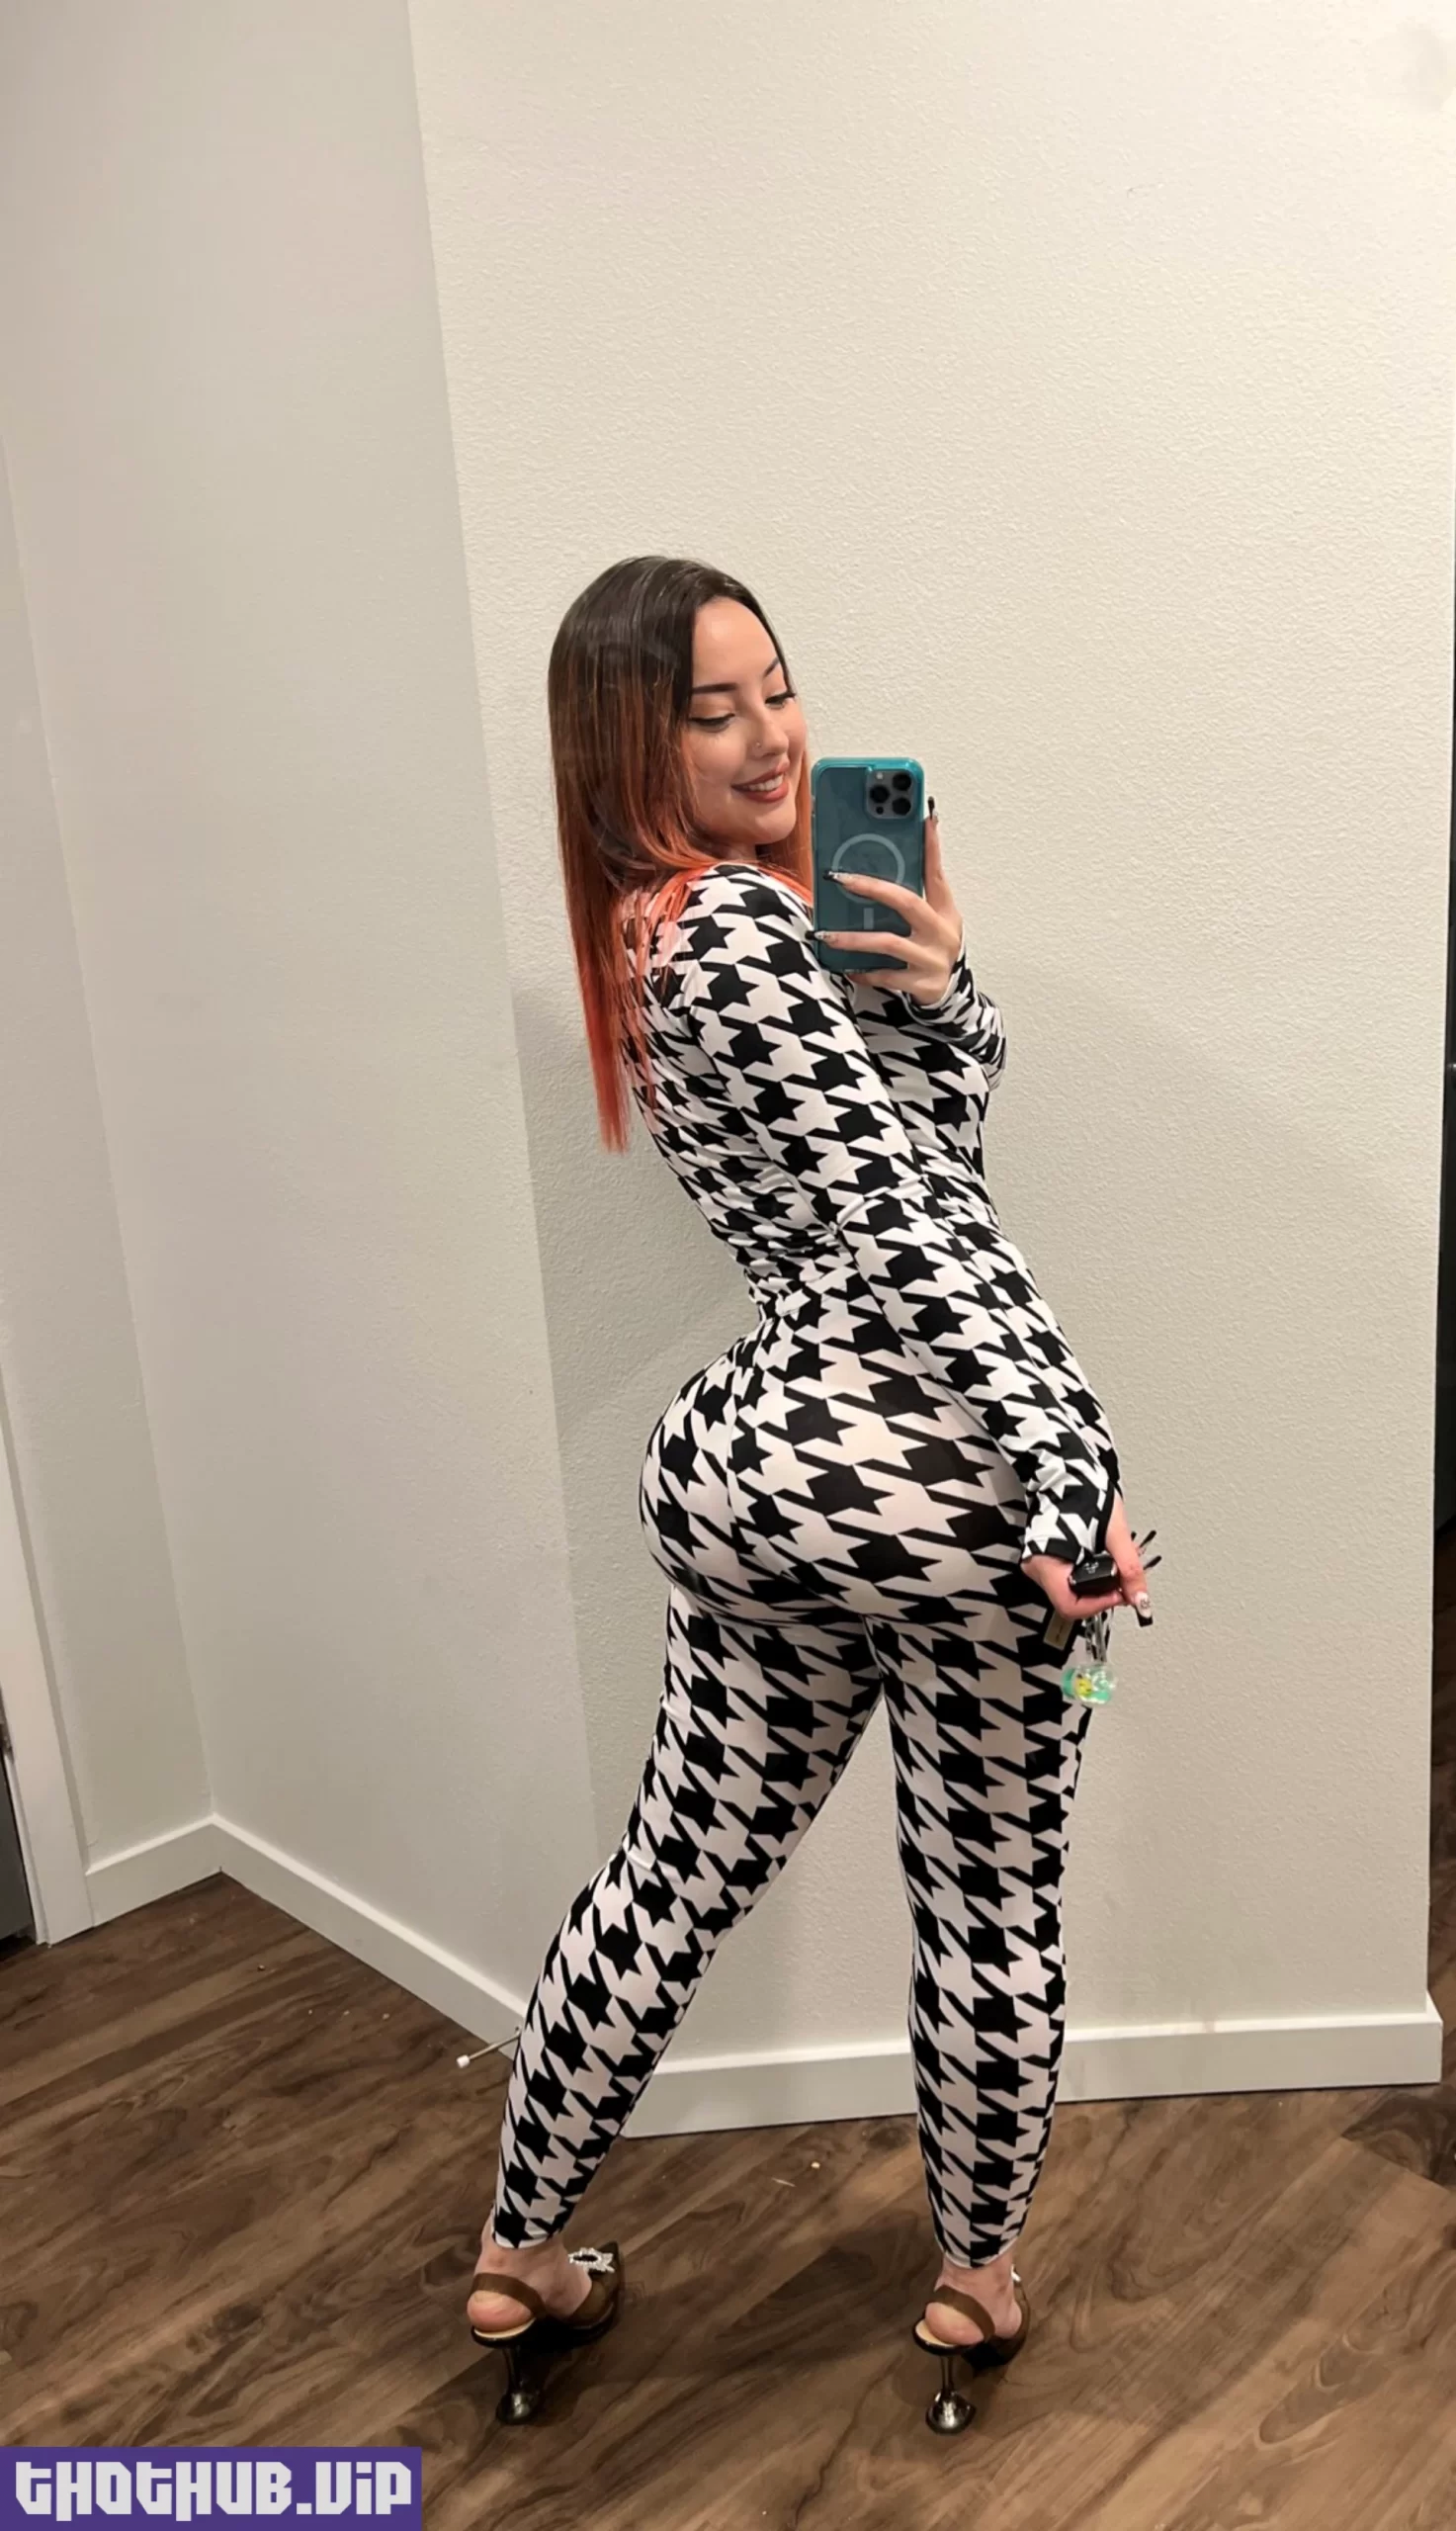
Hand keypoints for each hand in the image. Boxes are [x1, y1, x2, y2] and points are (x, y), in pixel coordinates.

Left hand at [816, 805, 963, 1005]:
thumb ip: (911, 900)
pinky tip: (846, 967)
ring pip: (888, 942)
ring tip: (826, 934)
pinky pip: (886, 975)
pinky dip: (864, 971)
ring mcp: (932, 959)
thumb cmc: (931, 951)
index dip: (931, 847)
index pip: (937, 874)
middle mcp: (942, 933)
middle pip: (907, 902)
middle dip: (871, 888)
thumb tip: (874, 871)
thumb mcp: (931, 923)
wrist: (949, 997)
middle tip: (839, 878)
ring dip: (854, 938)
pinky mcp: (922, 984)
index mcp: (945, 912)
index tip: (925, 819)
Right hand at [1021, 1492, 1152, 1622]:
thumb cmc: (1083, 1490)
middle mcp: (1037, 1566)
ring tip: (1113, 1565)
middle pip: (1072, 1601)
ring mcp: (1039, 1562)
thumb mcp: (1114, 1531)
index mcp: (1047, 1562)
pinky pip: (1067, 1578)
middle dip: (1102, 1594)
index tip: (1120, 1593)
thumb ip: (1129, 1568)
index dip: (1100, 1604)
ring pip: (1071, 1591)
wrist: (1066, 1469)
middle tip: (1122, 1581)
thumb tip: (1140, 1597)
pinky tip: (1100, 1560)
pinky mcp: (1046, 1556)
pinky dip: (1088, 1575)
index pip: (1071, 1605)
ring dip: (1097, 1585)